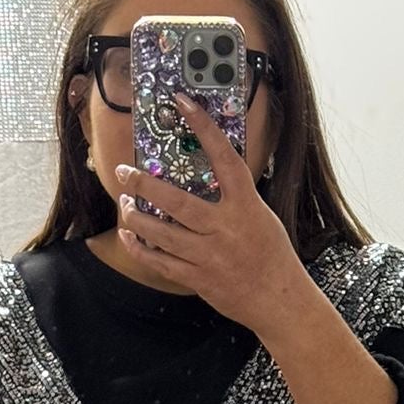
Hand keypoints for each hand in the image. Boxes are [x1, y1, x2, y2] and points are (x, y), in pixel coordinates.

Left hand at [113, 89, 302, 333]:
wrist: (278, 301)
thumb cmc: (272, 256)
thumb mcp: (260, 216)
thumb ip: (234, 198)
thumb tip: (204, 176)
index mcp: (246, 206)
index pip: (224, 157)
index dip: (204, 126)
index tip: (183, 102)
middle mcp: (225, 229)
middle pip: (177, 202)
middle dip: (145, 185)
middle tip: (125, 172)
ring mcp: (209, 256)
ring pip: (162, 234)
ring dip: (137, 218)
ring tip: (124, 205)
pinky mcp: (198, 279)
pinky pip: (161, 263)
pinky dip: (141, 249)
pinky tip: (129, 237)